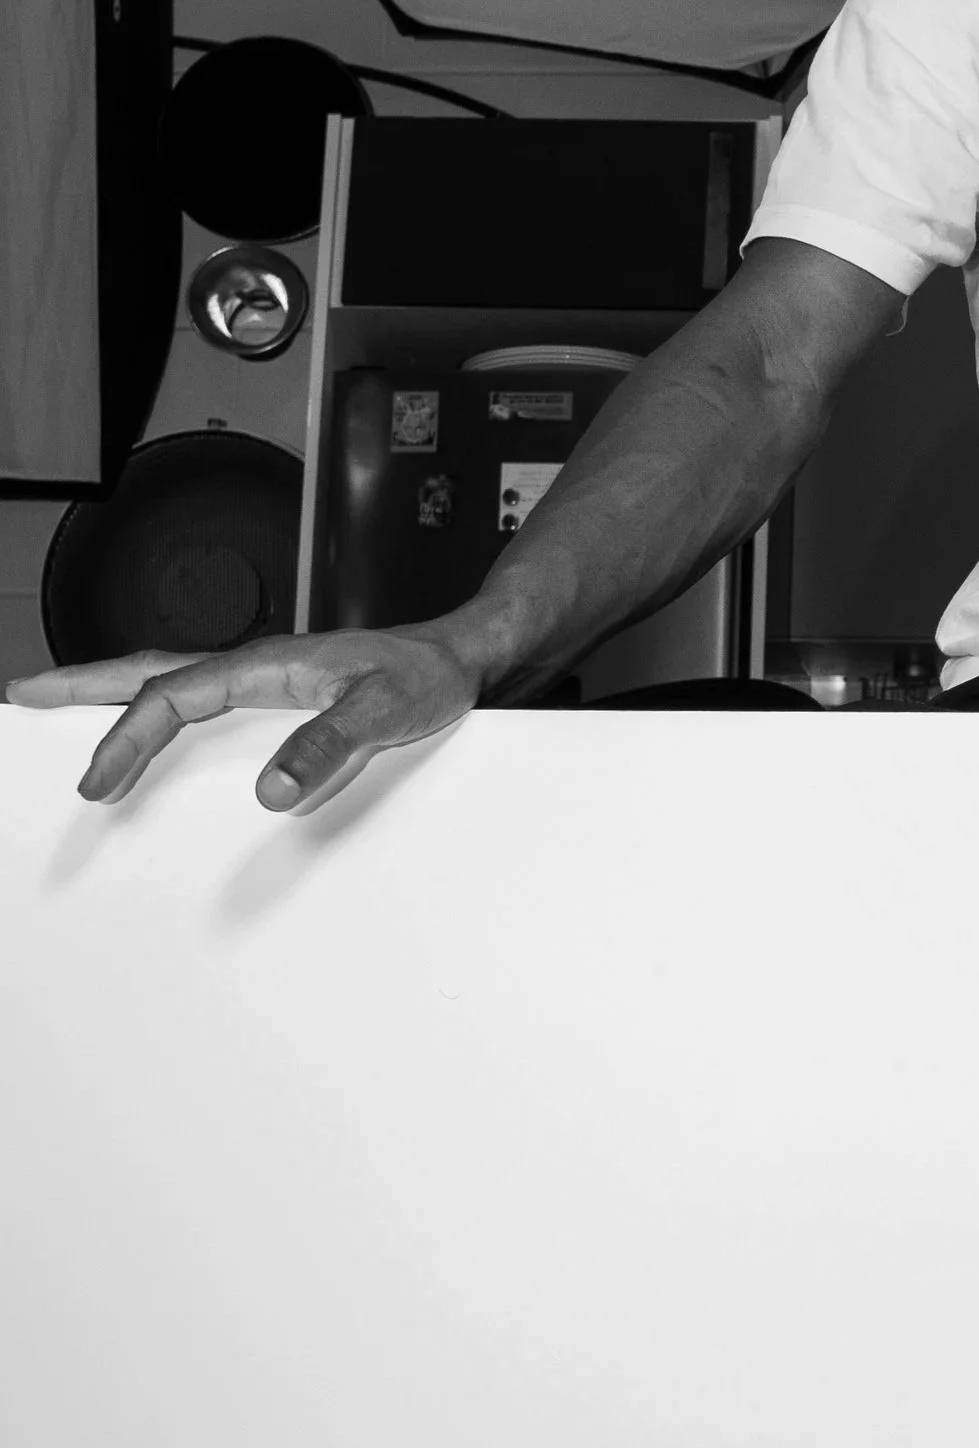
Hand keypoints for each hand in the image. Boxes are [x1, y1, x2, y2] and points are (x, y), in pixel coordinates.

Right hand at [7, 621, 488, 810]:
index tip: (96, 785)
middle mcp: (254, 666)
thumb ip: (331, 745)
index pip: (173, 697)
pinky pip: (199, 698)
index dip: (127, 739)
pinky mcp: (278, 694)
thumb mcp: (387, 711)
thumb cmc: (428, 677)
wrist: (465, 657)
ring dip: (111, 691)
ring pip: (168, 678)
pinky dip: (158, 707)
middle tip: (22, 696)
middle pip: (148, 669)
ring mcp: (262, 679)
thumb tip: (273, 790)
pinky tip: (150, 728)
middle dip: (82, 685)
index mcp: (265, 664)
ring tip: (58, 706)